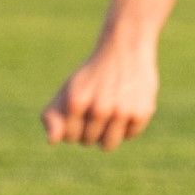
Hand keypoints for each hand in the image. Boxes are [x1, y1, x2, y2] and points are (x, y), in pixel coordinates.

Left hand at [41, 38, 156, 149]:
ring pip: (108, 145)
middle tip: (97, 106)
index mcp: (76, 102)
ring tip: (110, 112)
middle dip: (90, 129)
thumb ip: (52, 116)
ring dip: (107, 133)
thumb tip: (52, 141)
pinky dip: (128, 126)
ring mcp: (122, 111)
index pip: (70, 137)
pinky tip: (128, 105)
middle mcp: (100, 108)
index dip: (74, 126)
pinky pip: (130, 135)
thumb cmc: (92, 76)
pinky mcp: (142, 112)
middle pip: (89, 141)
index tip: (80, 110)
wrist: (126, 49)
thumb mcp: (67, 90)